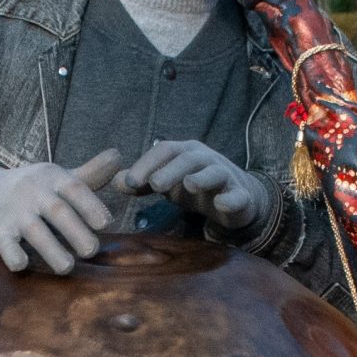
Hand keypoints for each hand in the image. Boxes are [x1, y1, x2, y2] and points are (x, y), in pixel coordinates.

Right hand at [0, 150, 121, 273]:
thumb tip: (120, 156)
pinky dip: (12, 254)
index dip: (90, 205)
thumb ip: (91, 173)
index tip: (106, 223)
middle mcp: (33, 192)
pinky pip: (5, 243)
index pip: (74, 188)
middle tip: (92, 251)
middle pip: (57, 211)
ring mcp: (14, 211)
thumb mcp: (59, 178)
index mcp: (52, 178)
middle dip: (76, 232)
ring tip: (67, 268)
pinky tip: (22, 266)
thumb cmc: (35, 189)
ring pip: (34, 230)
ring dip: (51, 250)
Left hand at [115, 140, 272, 235]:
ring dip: (202, 177)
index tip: (131, 182)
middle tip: (155, 184)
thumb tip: (114, 181)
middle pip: (188, 159)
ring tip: (189, 185)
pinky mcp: (241, 196)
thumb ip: (143, 182)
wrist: (238, 197)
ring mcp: (225, 176)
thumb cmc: (196, 186)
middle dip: (171, 170)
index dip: (148, 164)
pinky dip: (231, 199)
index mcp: (185, 153)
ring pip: (214, 173)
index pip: (164, 150)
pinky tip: (222, 205)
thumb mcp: (167, 182)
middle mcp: (205, 159)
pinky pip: (238, 196)